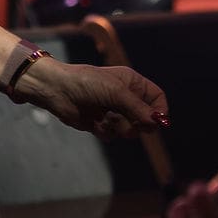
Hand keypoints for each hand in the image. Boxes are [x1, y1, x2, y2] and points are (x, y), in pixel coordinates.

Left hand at [23, 56, 167, 138]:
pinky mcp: (100, 123)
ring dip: (120, 128)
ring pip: (129, 129)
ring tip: (107, 119)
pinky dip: (105, 132)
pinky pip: (112, 135)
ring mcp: (112, 111)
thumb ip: (139, 108)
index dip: (159, 111)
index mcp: (132, 83)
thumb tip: (159, 122)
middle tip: (131, 124)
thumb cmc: (87, 83)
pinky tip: (94, 123)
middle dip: (138, 123)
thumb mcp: (116, 92)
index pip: (157, 97)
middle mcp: (124, 97)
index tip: (156, 122)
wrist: (57, 91)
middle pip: (145, 117)